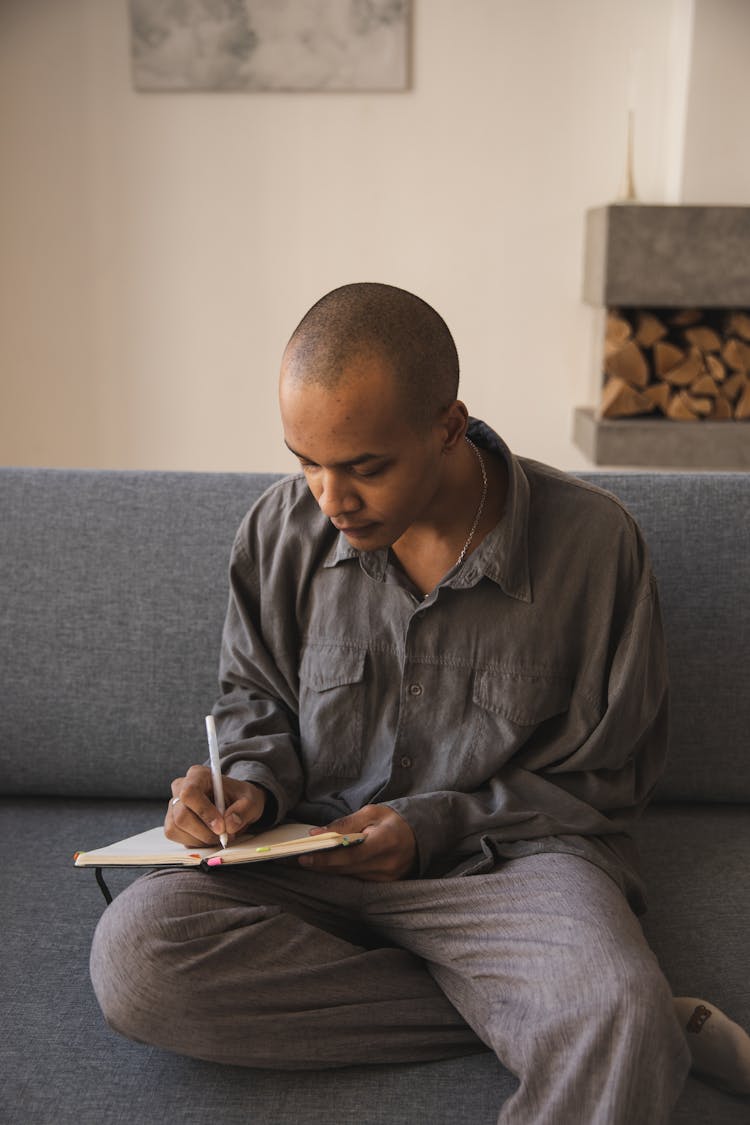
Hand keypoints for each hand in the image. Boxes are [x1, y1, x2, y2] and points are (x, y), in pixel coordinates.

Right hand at [165, 764, 266, 845]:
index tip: (221, 827)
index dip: (204, 812)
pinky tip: (208, 837)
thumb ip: (243, 810)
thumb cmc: (240, 798)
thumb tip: (230, 824)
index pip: (190, 793)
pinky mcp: (172, 822)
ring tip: (219, 836)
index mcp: (198, 775)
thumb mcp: (251, 800)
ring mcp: (174, 806)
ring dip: (200, 839)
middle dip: (204, 831)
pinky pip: (176, 837)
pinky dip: (194, 842)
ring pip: (176, 828)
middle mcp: (180, 788)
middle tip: (224, 836)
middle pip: (181, 815)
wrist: (235, 804)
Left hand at [298, 805, 416, 881]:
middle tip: (300, 859)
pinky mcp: (386, 884)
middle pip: (347, 869)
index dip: (326, 858)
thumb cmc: (393, 820)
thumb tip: (317, 834)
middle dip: (322, 864)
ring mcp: (388, 878)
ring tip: (312, 861)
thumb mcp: (371, 813)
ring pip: (351, 876)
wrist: (420, 834)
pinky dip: (344, 872)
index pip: (350, 855)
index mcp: (386, 841)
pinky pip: (359, 880)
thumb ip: (344, 824)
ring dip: (330, 869)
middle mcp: (388, 864)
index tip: (305, 857)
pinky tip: (331, 865)